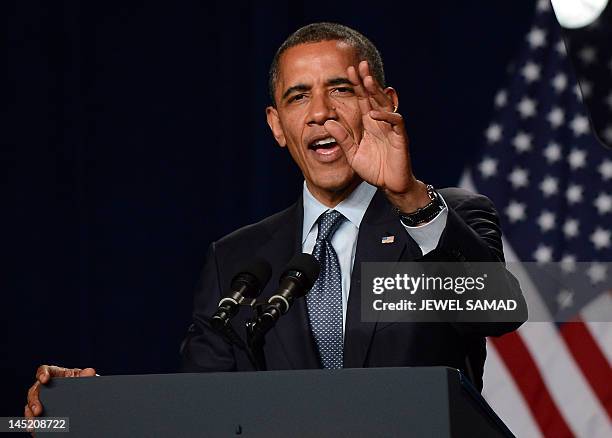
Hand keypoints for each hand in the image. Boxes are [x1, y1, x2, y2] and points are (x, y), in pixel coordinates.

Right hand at [25, 365, 95, 418]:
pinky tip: (35, 430)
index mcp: (54, 373)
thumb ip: (86, 375)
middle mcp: (44, 386)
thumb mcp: (84, 377)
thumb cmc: (81, 382)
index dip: (42, 374)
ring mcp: (41, 399)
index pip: (44, 370)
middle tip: (38, 411)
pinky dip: (34, 423)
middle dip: (34, 401)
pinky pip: (33, 417)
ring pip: (30, 406)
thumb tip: (90, 372)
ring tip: (34, 425)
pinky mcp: (41, 411)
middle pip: (34, 391)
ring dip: (30, 416)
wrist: (83, 394)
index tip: (45, 380)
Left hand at [324, 60, 429, 211]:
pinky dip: (386, 117)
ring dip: (376, 92)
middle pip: (374, 97)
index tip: (348, 71)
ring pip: (385, 105)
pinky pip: (396, 122)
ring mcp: (391, 128)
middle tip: (359, 65)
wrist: (390, 185)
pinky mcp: (400, 138)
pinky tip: (374, 113)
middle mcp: (380, 122)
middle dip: (367, 81)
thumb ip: (342, 139)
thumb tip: (327, 124)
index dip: (357, 86)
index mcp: (369, 124)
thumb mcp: (352, 154)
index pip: (363, 100)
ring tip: (367, 80)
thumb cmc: (374, 169)